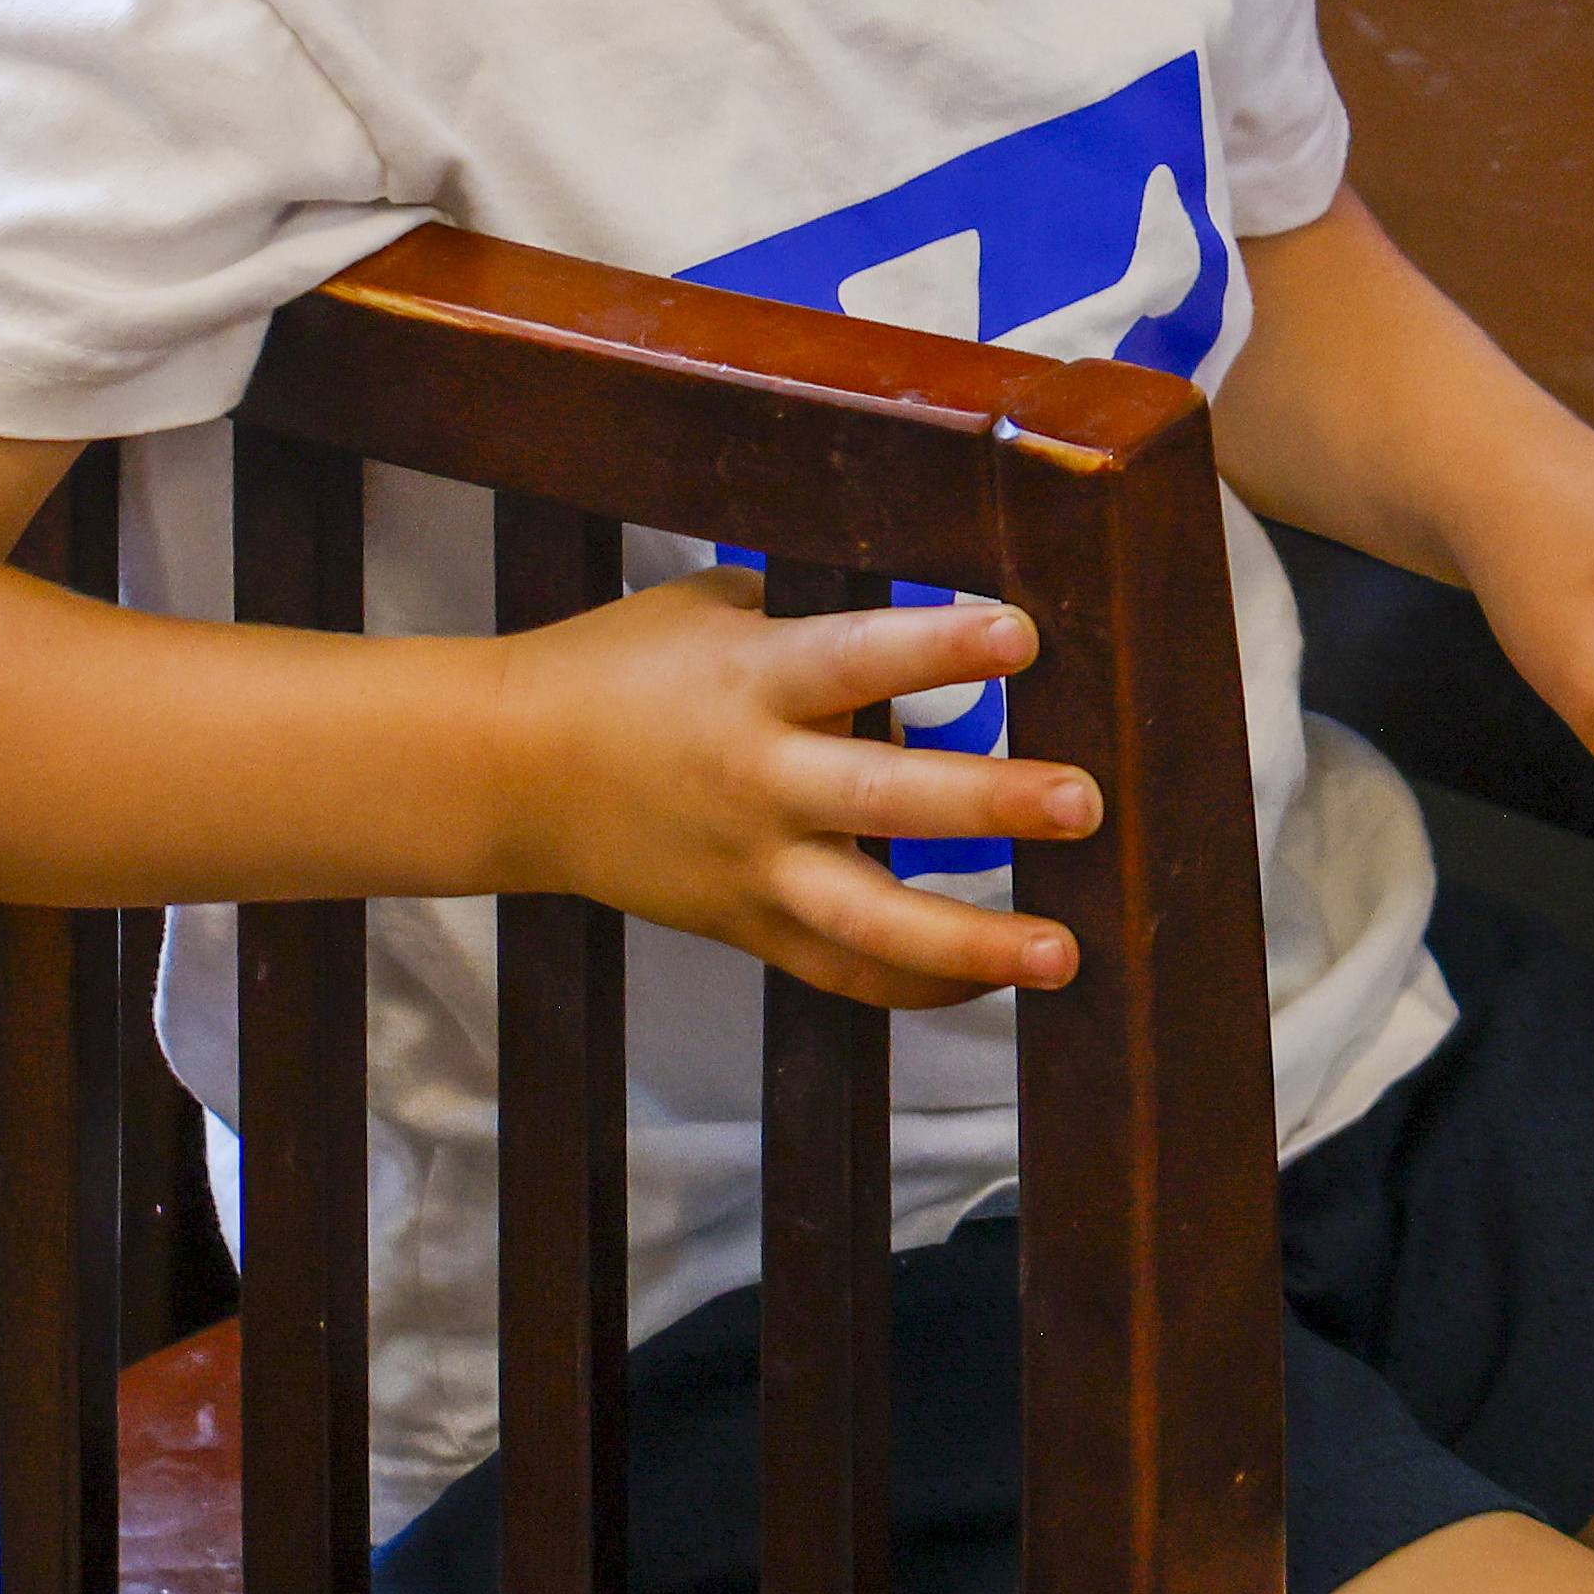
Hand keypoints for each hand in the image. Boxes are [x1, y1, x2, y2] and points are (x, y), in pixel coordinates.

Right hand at [487, 569, 1106, 1008]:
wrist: (509, 771)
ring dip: (973, 938)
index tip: (1024, 637)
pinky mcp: (745, 926)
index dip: (938, 646)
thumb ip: (821, 615)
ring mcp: (752, 866)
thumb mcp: (718, 611)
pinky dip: (918, 983)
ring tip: (1064, 951)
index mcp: (753, 680)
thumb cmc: (624, 667)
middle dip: (990, 803)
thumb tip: (938, 610)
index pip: (855, 657)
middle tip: (1084, 803)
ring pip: (869, 918)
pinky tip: (996, 979)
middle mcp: (758, 778)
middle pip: (883, 798)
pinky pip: (842, 970)